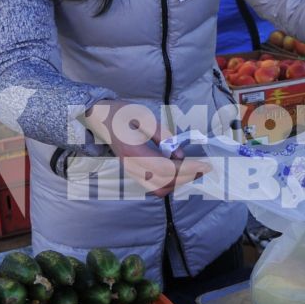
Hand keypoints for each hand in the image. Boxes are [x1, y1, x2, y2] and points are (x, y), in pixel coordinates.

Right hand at [85, 100, 209, 196]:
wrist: (100, 117)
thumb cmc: (122, 113)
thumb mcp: (144, 117)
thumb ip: (163, 136)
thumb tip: (179, 155)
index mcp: (133, 151)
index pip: (165, 168)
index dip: (187, 169)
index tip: (204, 165)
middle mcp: (131, 166)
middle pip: (163, 183)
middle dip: (186, 177)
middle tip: (203, 167)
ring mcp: (131, 172)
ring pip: (158, 189)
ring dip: (178, 182)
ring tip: (193, 170)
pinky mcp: (133, 172)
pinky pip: (153, 186)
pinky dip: (169, 182)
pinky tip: (179, 170)